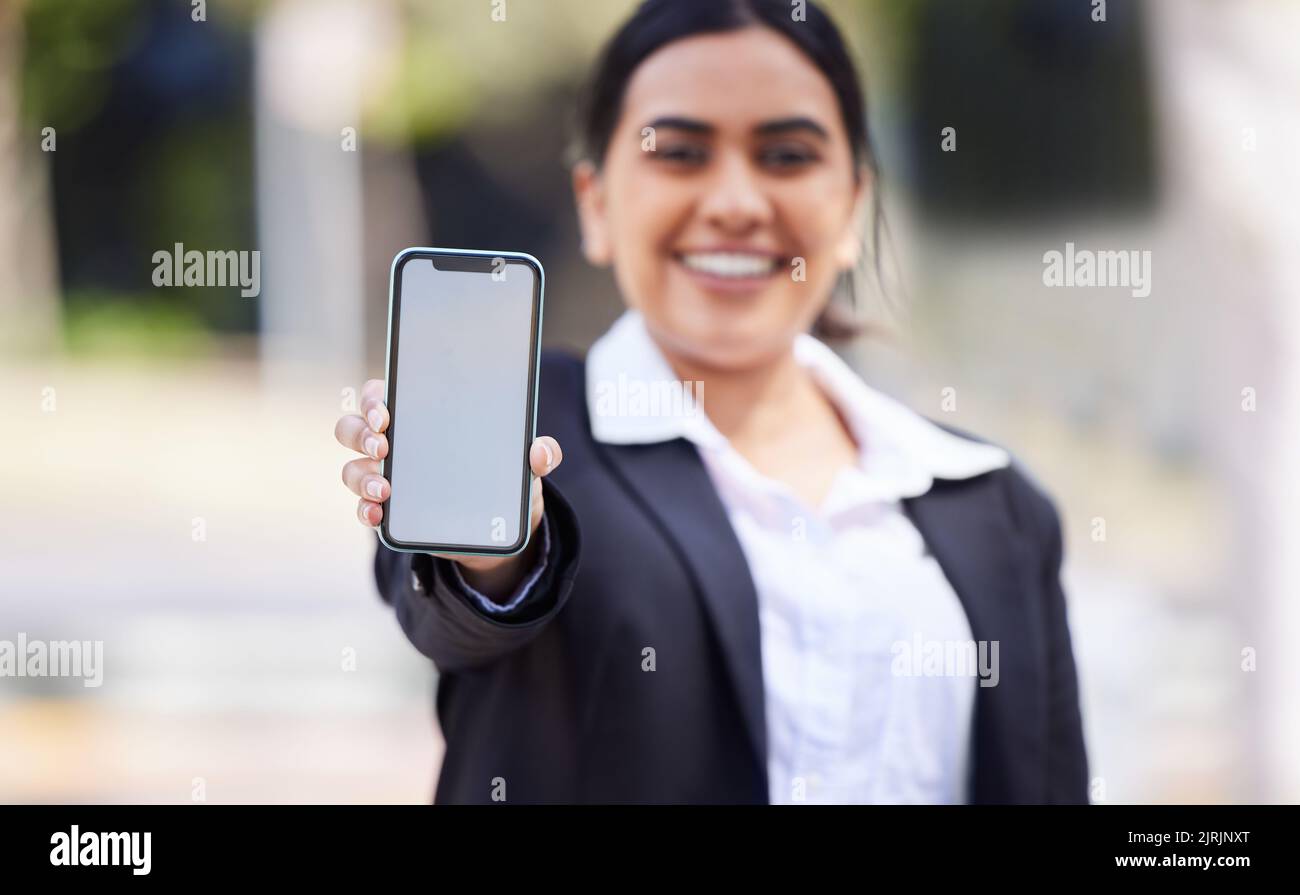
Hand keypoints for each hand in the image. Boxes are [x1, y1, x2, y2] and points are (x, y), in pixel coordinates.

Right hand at [335, 378, 563, 598]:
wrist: (498, 532)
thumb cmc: (503, 481)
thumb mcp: (524, 467)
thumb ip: (540, 454)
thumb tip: (541, 452)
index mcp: (421, 417)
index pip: (382, 395)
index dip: (374, 397)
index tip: (386, 410)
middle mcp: (394, 443)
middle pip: (354, 426)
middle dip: (362, 432)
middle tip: (384, 444)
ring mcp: (386, 477)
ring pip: (352, 467)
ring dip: (361, 475)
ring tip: (384, 488)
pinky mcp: (389, 511)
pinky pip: (363, 507)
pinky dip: (364, 510)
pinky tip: (377, 514)